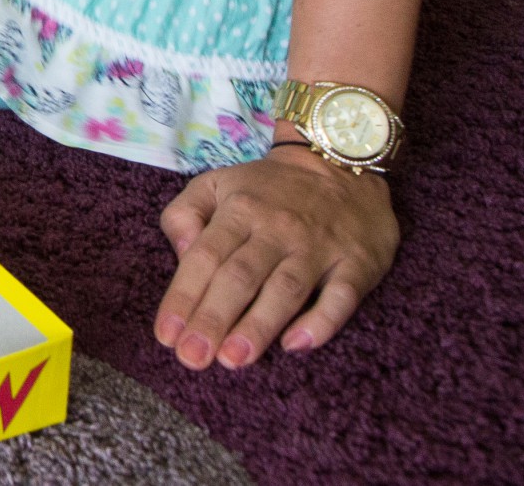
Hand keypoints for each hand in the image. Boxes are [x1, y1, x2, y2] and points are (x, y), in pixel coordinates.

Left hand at [156, 142, 399, 368]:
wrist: (339, 164)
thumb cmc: (267, 188)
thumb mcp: (216, 184)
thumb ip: (185, 214)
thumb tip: (180, 254)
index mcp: (239, 210)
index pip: (205, 257)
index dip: (184, 296)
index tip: (166, 335)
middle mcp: (277, 229)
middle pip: (241, 277)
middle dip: (214, 318)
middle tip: (193, 358)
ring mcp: (318, 247)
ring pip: (286, 289)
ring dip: (259, 325)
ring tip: (233, 359)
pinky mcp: (357, 263)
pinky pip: (341, 297)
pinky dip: (321, 322)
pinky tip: (296, 345)